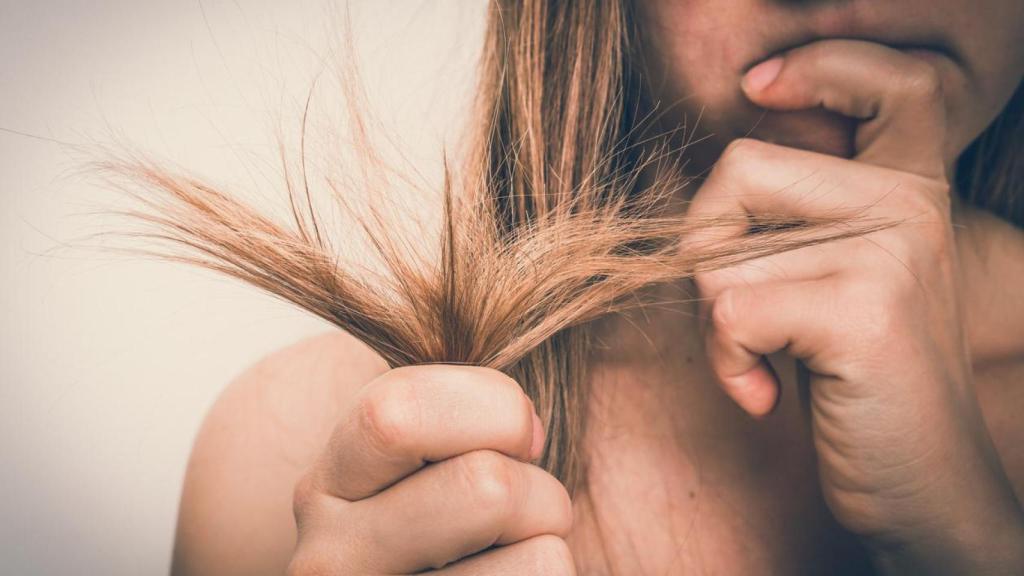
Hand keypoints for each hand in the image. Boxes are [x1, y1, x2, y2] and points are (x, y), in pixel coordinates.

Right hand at [287, 365, 574, 574]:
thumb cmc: (444, 528)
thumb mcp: (423, 457)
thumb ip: (453, 398)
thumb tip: (571, 265)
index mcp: (334, 476)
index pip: (400, 412)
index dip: (493, 408)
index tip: (524, 430)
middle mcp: (330, 554)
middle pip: (487, 488)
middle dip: (541, 489)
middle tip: (528, 508)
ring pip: (540, 560)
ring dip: (555, 549)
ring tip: (521, 560)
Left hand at [688, 39, 1023, 572]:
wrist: (921, 484)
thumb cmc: (856, 382)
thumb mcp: (834, 283)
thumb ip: (794, 225)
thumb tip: (701, 200)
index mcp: (910, 189)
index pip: (891, 82)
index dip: (821, 67)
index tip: (759, 88)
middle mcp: (908, 205)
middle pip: (739, 168)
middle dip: (705, 247)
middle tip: (738, 313)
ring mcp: (891, 252)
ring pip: (721, 254)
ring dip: (716, 325)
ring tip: (767, 362)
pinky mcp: (862, 311)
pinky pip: (729, 311)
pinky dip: (727, 363)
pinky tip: (768, 393)